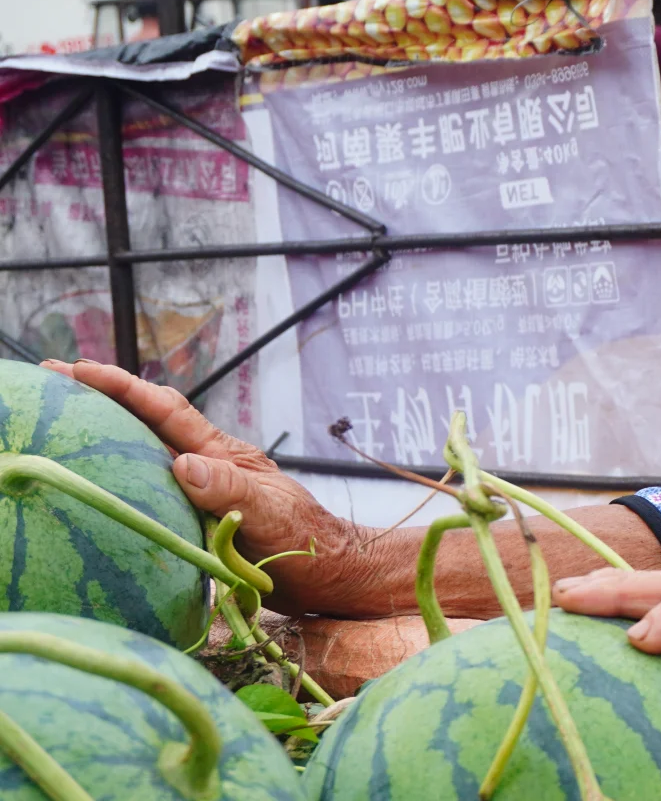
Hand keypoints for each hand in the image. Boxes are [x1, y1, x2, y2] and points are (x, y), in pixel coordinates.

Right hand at [38, 359, 368, 615]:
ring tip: (58, 421)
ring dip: (104, 435)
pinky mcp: (194, 518)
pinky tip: (92, 484)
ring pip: (142, 455)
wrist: (326, 573)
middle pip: (145, 423)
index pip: (166, 411)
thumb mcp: (270, 512)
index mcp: (221, 454)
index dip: (123, 388)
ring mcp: (199, 490)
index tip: (80, 369)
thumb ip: (228, 488)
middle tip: (50, 379)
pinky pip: (147, 493)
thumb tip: (180, 465)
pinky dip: (118, 481)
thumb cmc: (306, 541)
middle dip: (100, 398)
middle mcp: (205, 465)